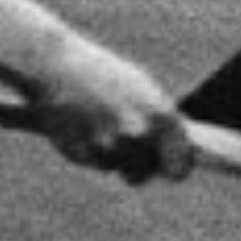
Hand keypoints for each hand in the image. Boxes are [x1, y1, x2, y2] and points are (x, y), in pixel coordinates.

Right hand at [22, 34, 196, 184]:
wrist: (55, 66)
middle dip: (140, 164)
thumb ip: (161, 121)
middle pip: (147, 173)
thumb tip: (185, 148)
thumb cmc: (102, 75)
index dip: (174, 167)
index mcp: (162, 117)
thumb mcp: (141, 89)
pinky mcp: (85, 155)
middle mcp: (140, 135)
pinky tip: (82, 128)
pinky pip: (95, 163)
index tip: (170, 168)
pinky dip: (90, 152)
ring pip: (119, 169)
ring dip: (112, 157)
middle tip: (127, 144)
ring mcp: (111, 147)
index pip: (181, 166)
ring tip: (100, 127)